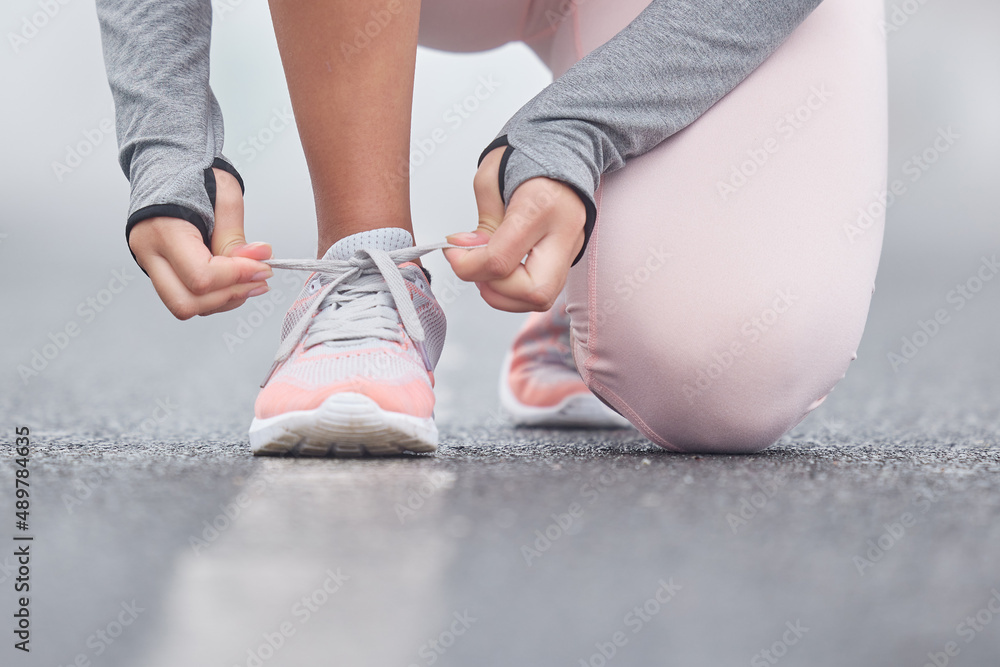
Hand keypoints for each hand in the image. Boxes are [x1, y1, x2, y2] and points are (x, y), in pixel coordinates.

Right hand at [128, 168, 273, 319]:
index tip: (263, 267)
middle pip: (187, 302)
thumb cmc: (192, 176)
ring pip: (186, 306)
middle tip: (258, 280)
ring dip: (224, 300)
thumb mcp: (223, 196)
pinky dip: (215, 297)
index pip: (201, 275)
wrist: (166, 167)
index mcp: (163, 230)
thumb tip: (259, 260)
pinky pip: (188, 298)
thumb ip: (236, 235)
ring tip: (250, 279)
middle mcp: (150, 254)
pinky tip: (234, 281)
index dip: (237, 276)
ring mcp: (151, 266)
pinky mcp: (161, 273)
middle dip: (229, 296)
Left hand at [443, 147, 584, 311]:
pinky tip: (503, 270)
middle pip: (535, 292)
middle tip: (475, 269)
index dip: (468, 266)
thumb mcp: (491, 181)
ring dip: (506, 295)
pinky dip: (517, 289)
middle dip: (496, 290)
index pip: (501, 260)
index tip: (453, 253)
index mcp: (541, 206)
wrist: (563, 147)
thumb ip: (480, 224)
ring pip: (542, 299)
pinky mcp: (570, 256)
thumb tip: (467, 254)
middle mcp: (564, 232)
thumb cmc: (526, 157)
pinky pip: (543, 290)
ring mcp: (572, 247)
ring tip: (486, 270)